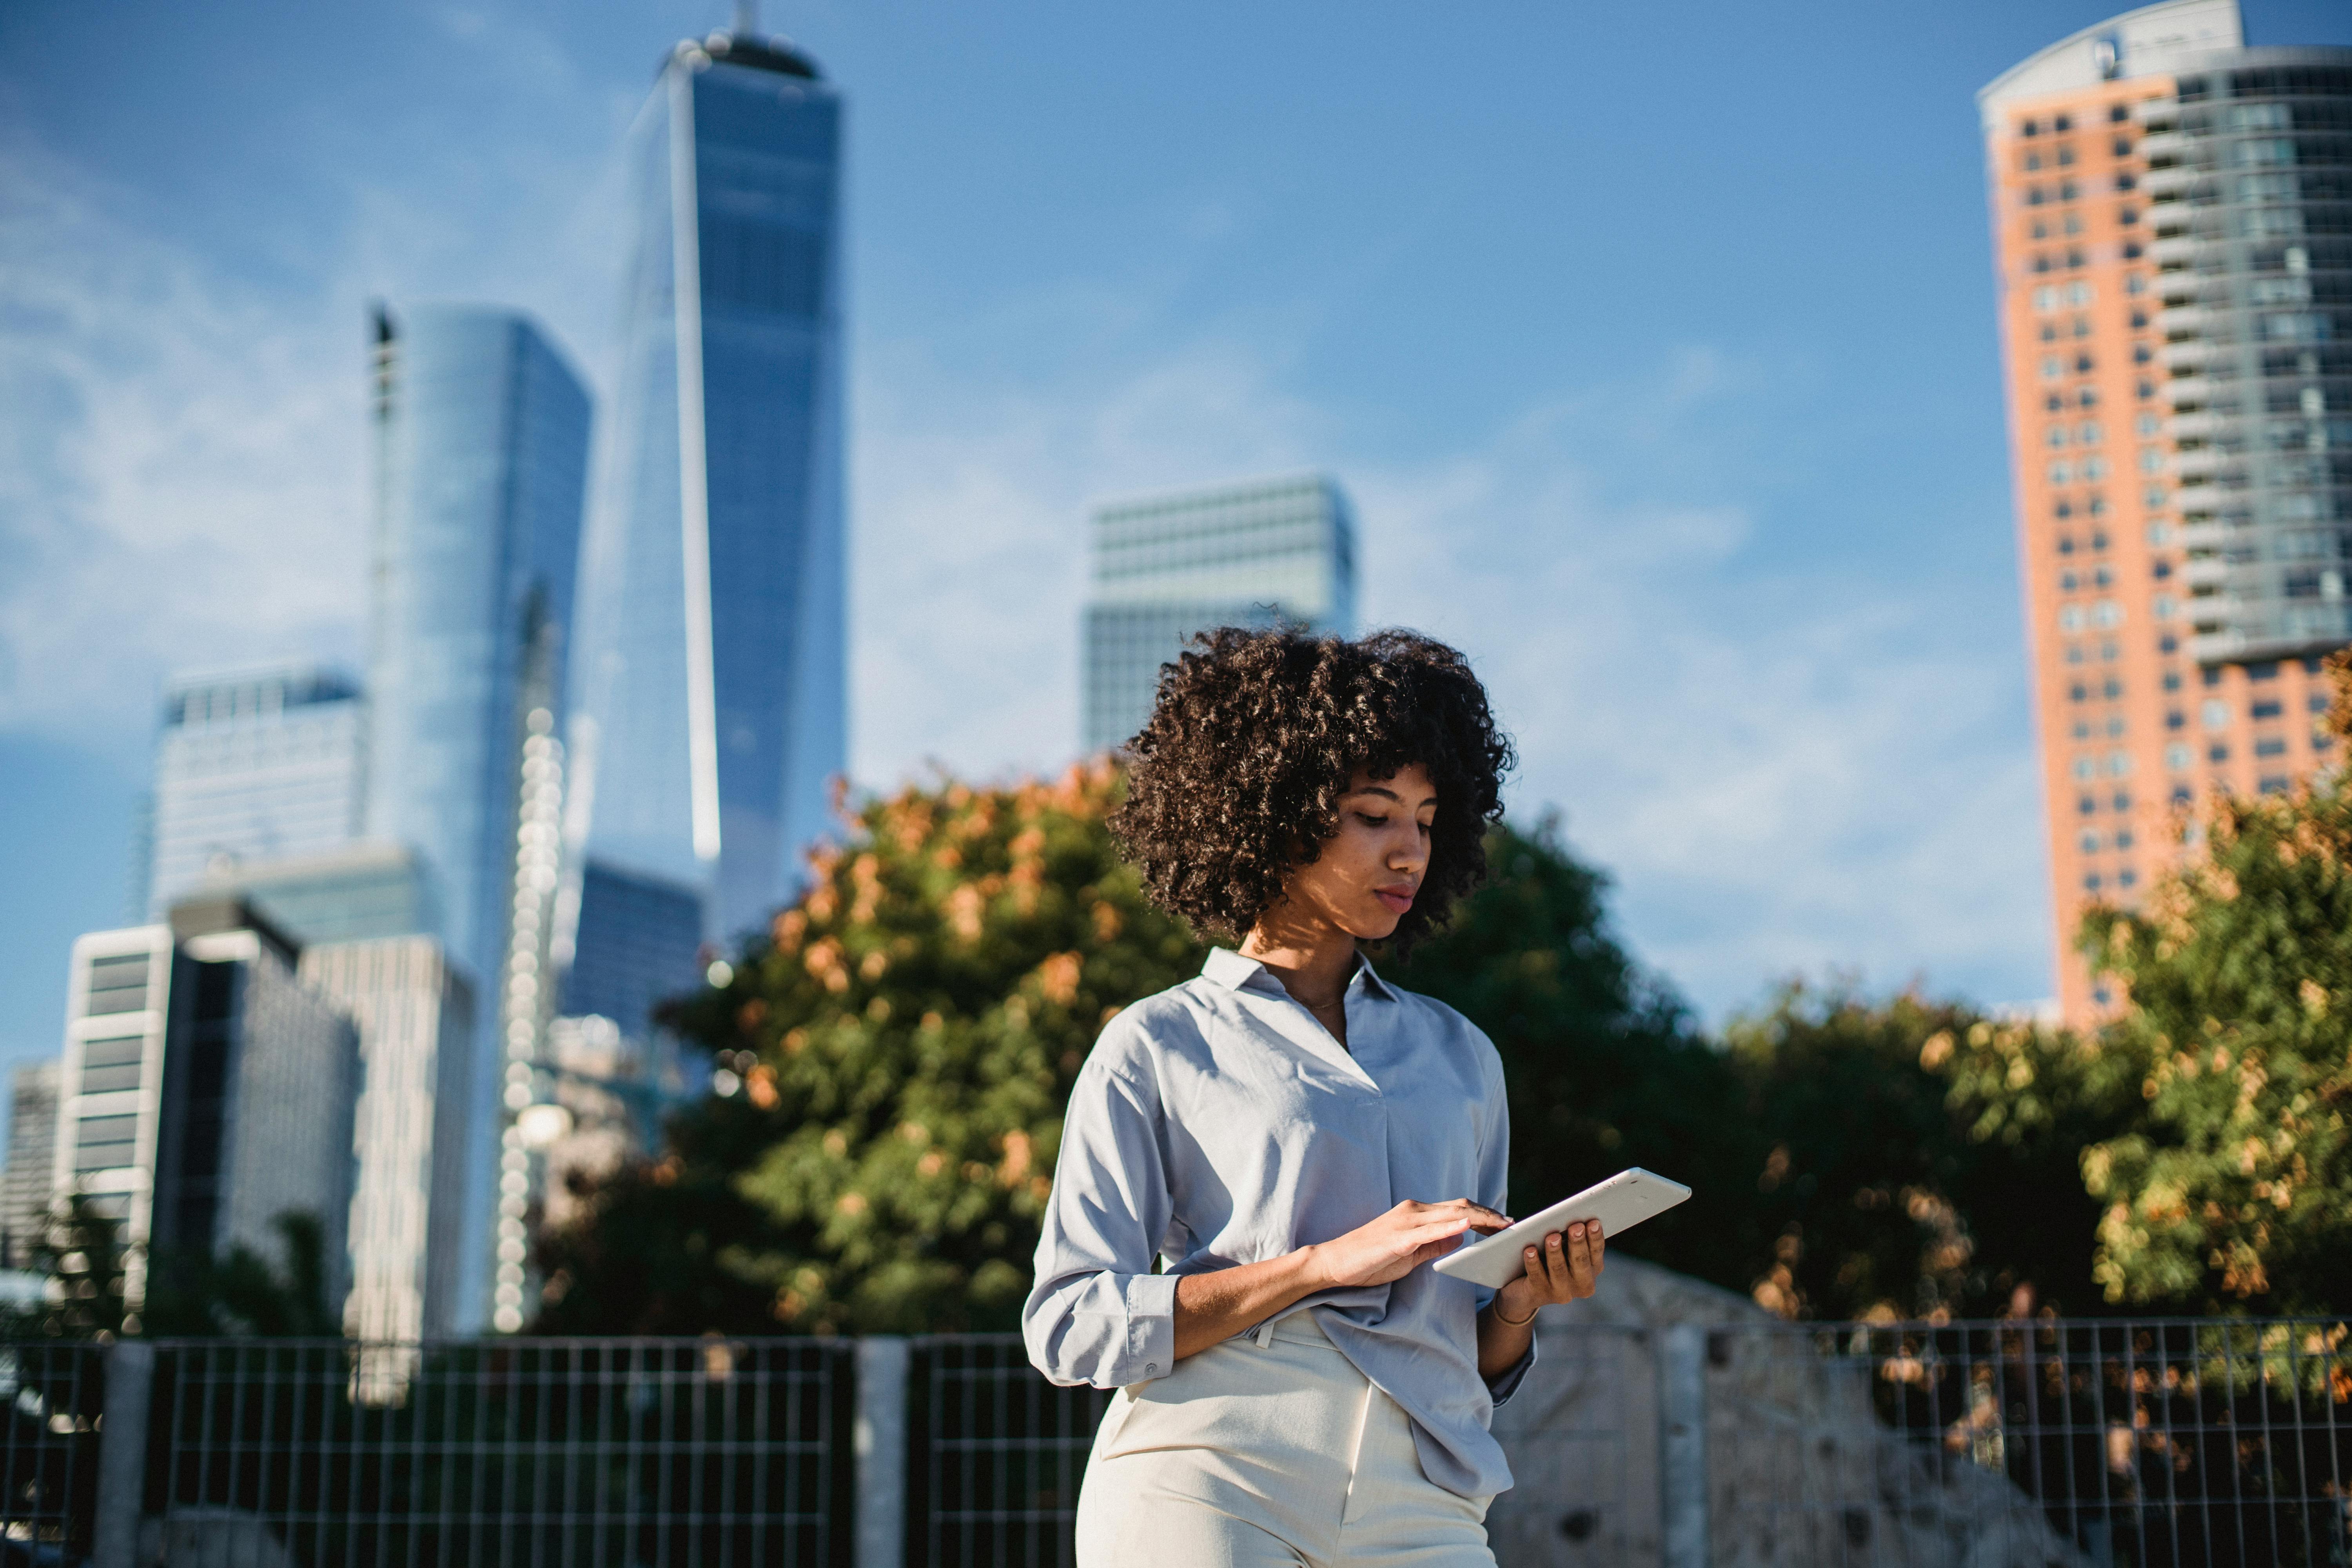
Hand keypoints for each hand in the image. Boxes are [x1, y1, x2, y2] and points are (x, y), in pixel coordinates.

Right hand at [1308, 1199, 1510, 1289]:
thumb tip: (1462, 1236)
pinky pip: (1430, 1231)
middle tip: (1514, 1225)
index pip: (1458, 1209)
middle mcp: (1414, 1211)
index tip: (1506, 1222)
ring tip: (1504, 1225)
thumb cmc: (1370, 1259)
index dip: (1485, 1214)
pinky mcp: (1398, 1237)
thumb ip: (1434, 1243)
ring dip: (1480, 1219)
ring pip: (1450, 1214)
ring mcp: (1406, 1222)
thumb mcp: (1410, 1253)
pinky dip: (1451, 1226)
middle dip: (1490, 1215)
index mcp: (1417, 1214)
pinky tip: (1468, 1227)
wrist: (1336, 1262)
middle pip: (1460, 1207)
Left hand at [1492, 1220, 1603, 1322]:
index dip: (1595, 1237)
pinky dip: (1533, 1262)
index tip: (1594, 1222)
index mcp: (1592, 1269)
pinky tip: (1529, 1250)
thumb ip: (1565, 1232)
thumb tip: (1554, 1218)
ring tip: (1552, 1237)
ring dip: (1556, 1252)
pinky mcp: (1540, 1294)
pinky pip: (1537, 1276)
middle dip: (1578, 1243)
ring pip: (1559, 1269)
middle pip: (1581, 1262)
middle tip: (1576, 1227)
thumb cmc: (1548, 1259)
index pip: (1596, 1252)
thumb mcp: (1561, 1247)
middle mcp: (1581, 1284)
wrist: (1526, 1289)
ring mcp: (1561, 1292)